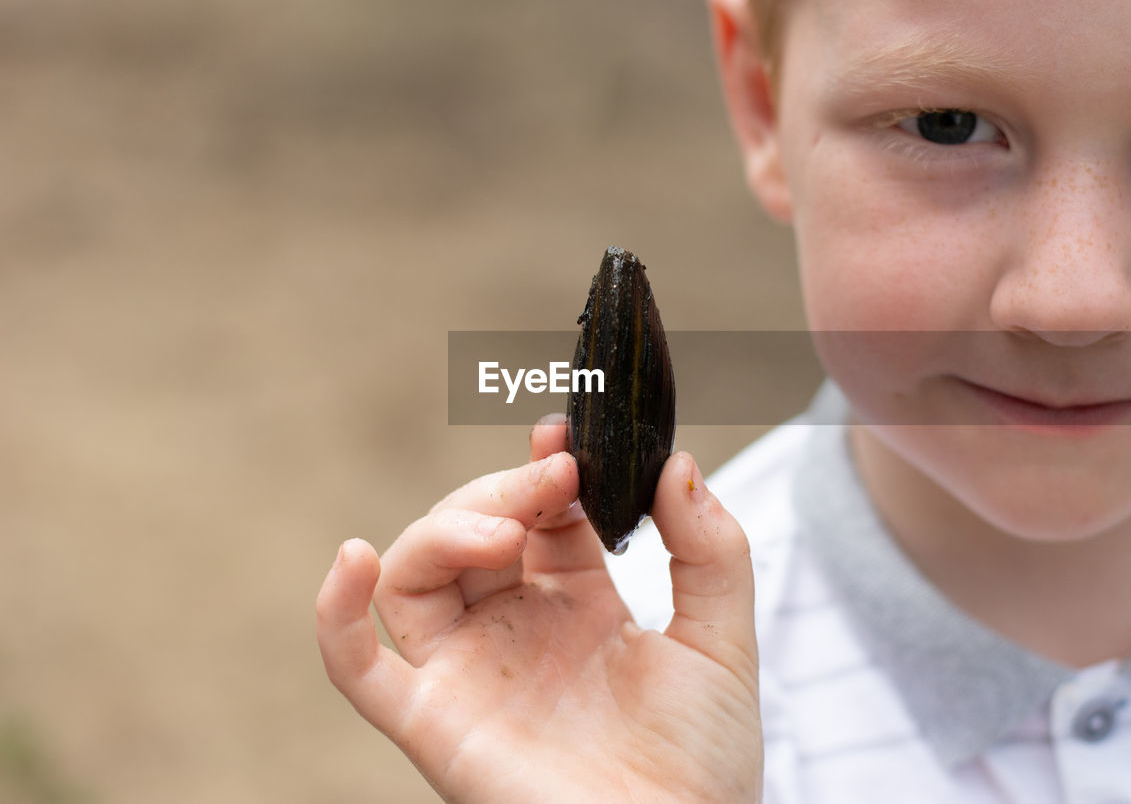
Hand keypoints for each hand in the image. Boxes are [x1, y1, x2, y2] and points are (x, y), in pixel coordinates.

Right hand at [316, 414, 762, 802]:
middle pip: (472, 531)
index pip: (541, 514)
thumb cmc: (705, 764)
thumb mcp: (723, 642)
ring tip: (503, 532)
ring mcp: (469, 672)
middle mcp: (515, 630)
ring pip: (415, 575)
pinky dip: (337, 613)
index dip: (545, 469)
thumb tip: (678, 463)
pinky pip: (359, 667)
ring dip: (444, 530)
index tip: (564, 435)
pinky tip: (354, 558)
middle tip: (553, 474)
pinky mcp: (434, 721)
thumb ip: (712, 550)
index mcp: (579, 606)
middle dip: (504, 490)